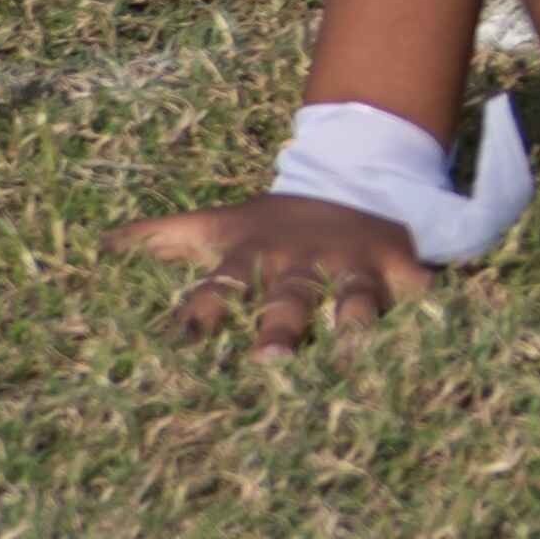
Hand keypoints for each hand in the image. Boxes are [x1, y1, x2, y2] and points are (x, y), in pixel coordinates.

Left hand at [106, 186, 440, 353]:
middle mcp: (303, 263)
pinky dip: (431, 313)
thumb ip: (164, 236)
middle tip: (270, 360)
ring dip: (355, 321)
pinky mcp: (404, 268)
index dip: (200, 314)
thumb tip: (101, 245)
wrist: (359, 178)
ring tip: (355, 347)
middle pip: (288, 299)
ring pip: (355, 297)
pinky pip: (421, 294)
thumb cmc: (276, 222)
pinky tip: (438, 336)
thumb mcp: (222, 224)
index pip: (219, 287)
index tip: (181, 343)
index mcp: (255, 257)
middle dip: (280, 327)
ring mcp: (355, 266)